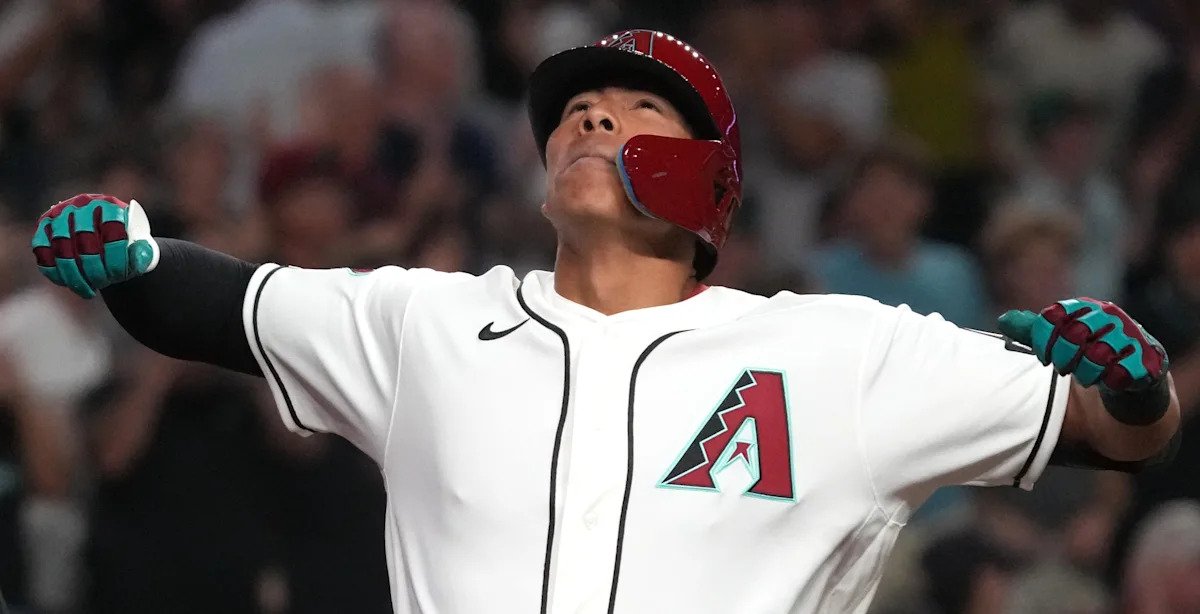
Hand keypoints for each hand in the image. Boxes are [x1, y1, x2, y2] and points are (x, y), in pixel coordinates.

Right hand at [31, 194, 158, 298]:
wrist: (101, 237)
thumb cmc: (123, 244)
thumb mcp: (137, 246)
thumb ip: (142, 252)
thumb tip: (139, 254)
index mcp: (110, 205)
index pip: (113, 230)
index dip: (116, 258)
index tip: (119, 276)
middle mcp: (82, 204)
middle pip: (84, 240)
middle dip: (94, 269)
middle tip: (103, 284)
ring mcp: (60, 213)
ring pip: (61, 247)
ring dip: (74, 274)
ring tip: (89, 289)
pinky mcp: (44, 226)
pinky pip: (42, 251)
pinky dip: (54, 271)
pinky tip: (69, 284)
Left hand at [998, 298, 1168, 392]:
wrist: (1131, 374)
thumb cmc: (1090, 352)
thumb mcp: (1059, 339)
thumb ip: (1032, 331)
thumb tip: (1003, 320)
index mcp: (1086, 307)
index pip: (1053, 316)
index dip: (1042, 340)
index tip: (1043, 356)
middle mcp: (1110, 316)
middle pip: (1073, 334)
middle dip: (1062, 357)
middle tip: (1063, 368)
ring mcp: (1131, 336)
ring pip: (1097, 354)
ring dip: (1085, 372)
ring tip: (1085, 376)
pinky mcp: (1147, 360)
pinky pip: (1120, 373)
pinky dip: (1108, 381)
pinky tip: (1107, 381)